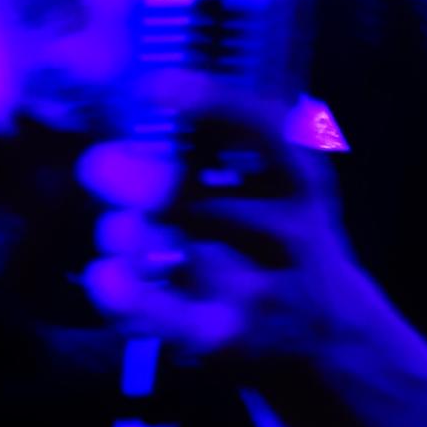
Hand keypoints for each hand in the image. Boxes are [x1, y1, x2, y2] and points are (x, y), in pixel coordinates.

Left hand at [76, 99, 380, 372]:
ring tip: (110, 229)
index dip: (210, 104)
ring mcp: (257, 289)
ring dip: (125, 234)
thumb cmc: (278, 241)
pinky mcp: (224, 338)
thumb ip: (218, 146)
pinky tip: (103, 276)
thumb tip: (128, 106)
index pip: (265, 131)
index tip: (152, 86)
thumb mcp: (278, 183)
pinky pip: (163, 314)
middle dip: (137, 181)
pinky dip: (125, 293)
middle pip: (196, 199)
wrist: (330, 339)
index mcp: (300, 179)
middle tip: (95, 166)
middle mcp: (287, 232)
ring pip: (174, 252)